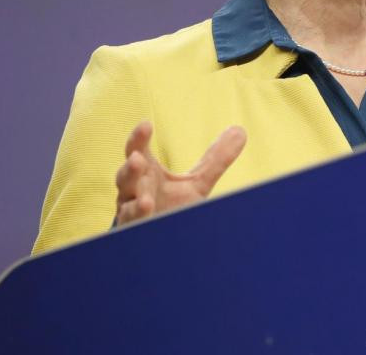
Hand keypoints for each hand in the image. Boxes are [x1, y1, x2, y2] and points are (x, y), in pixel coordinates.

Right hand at [114, 121, 246, 225]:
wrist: (162, 241)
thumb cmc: (172, 206)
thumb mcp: (198, 182)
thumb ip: (216, 159)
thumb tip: (240, 130)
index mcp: (146, 173)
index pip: (137, 151)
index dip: (139, 139)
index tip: (146, 124)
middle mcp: (133, 192)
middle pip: (126, 178)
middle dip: (131, 169)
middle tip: (138, 160)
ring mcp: (132, 214)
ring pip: (127, 207)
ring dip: (135, 203)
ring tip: (146, 201)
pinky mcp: (135, 234)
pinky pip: (134, 228)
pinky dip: (140, 223)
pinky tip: (148, 217)